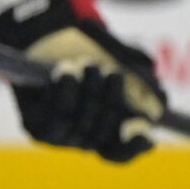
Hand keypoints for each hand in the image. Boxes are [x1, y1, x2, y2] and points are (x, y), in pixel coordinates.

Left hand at [0, 0, 163, 163]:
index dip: (133, 146)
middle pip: (103, 133)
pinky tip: (68, 71)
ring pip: (78, 123)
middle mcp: (82, 139)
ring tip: (90, 65)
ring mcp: (57, 136)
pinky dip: (65, 90)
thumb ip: (144, 84)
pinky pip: (54, 116)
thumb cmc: (95, 52)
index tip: (140, 127)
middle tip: (112, 73)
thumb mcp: (127, 62)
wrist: (51, 35)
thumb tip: (155, 109)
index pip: (120, 153)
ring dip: (88, 92)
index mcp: (108, 132)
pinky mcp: (34, 125)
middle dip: (111, 100)